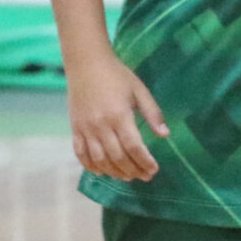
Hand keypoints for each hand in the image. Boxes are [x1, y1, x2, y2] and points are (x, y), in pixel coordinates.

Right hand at [67, 55, 169, 180]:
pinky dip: (91, 166)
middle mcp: (100, 125)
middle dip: (133, 170)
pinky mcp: (75, 129)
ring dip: (114, 173)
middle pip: (117, 158)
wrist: (86, 63)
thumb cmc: (117, 76)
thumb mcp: (140, 91)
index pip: (133, 147)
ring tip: (127, 177)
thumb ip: (153, 114)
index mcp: (119, 115)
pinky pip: (80, 154)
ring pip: (99, 160)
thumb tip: (165, 135)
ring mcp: (85, 129)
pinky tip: (102, 172)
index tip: (154, 169)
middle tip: (145, 176)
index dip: (145, 162)